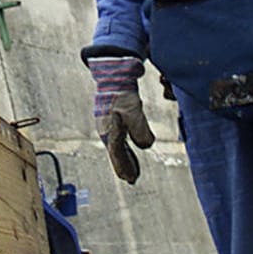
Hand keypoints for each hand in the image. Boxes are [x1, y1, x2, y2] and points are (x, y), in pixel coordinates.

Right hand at [90, 56, 155, 183]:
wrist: (113, 74)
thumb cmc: (122, 92)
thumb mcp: (134, 111)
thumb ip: (140, 130)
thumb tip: (146, 146)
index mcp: (109, 131)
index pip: (117, 155)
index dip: (125, 167)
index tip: (132, 179)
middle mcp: (106, 130)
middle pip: (116, 153)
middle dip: (124, 166)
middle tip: (132, 178)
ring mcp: (108, 124)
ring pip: (117, 146)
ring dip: (125, 158)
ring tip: (132, 168)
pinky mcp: (112, 118)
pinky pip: (118, 138)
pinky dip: (125, 146)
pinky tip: (131, 146)